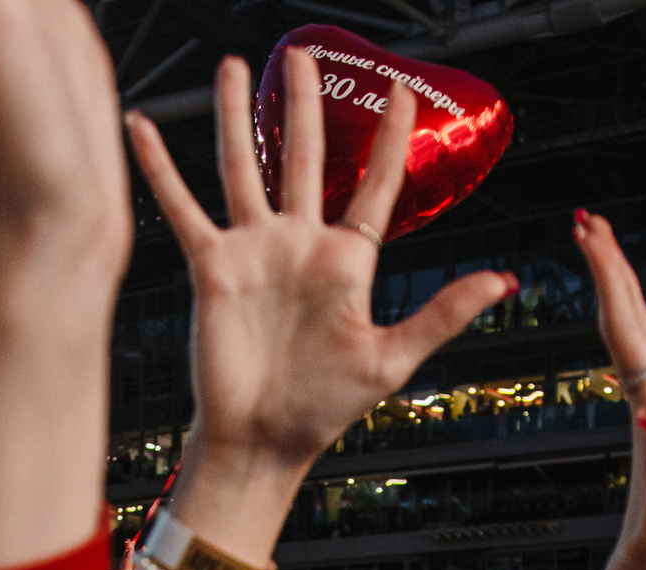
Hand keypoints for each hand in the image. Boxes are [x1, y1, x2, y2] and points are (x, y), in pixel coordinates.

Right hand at [125, 53, 515, 482]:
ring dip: (239, 116)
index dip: (389, 140)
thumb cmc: (325, 408)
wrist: (263, 441)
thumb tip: (503, 280)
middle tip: (304, 54)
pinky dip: (160, 168)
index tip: (402, 94)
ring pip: (245, 166)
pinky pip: (183, 208)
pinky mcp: (213, 267)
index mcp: (347, 262)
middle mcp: (299, 245)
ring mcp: (255, 251)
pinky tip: (142, 128)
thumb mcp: (393, 359)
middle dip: (305, 104)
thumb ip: (443, 312)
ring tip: (237, 66)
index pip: (375, 186)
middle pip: (305, 156)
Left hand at [575, 208, 645, 569]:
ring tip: (604, 247)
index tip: (590, 232)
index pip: (625, 330)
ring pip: (630, 333)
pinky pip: (644, 356)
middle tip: (586, 219)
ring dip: (618, 287)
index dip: (611, 279)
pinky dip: (637, 322)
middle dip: (608, 267)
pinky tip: (632, 311)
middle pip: (623, 320)